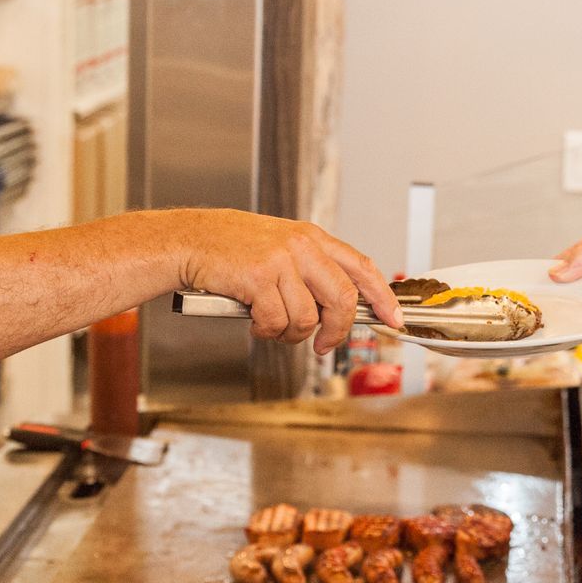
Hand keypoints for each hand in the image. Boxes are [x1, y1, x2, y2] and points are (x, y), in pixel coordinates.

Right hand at [181, 212, 400, 353]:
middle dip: (337, 330)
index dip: (382, 297)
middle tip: (325, 344)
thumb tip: (339, 309)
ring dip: (290, 334)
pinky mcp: (258, 277)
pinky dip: (267, 331)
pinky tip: (255, 321)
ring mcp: (281, 260)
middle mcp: (302, 246)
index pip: (362, 268)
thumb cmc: (232, 249)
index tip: (392, 318)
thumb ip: (312, 270)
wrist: (190, 241)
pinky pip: (277, 321)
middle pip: (342, 298)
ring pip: (307, 318)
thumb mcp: (282, 247)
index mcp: (313, 238)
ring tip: (273, 325)